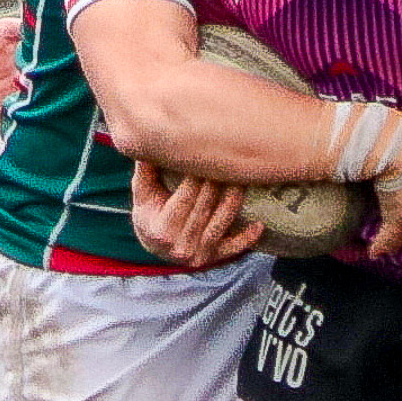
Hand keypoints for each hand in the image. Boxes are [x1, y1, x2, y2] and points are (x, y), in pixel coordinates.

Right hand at [129, 161, 262, 267]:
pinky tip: (259, 225)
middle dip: (216, 183)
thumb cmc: (149, 211)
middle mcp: (179, 246)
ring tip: (244, 179)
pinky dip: (247, 238)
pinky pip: (233, 248)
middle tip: (229, 159)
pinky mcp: (213, 258)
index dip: (195, 177)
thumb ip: (146, 170)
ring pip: (221, 224)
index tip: (205, 155)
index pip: (183, 199)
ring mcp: (198, 254)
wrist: (155, 244)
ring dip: (233, 201)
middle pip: (204, 209)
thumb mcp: (142, 193)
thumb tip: (148, 142)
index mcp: (160, 230)